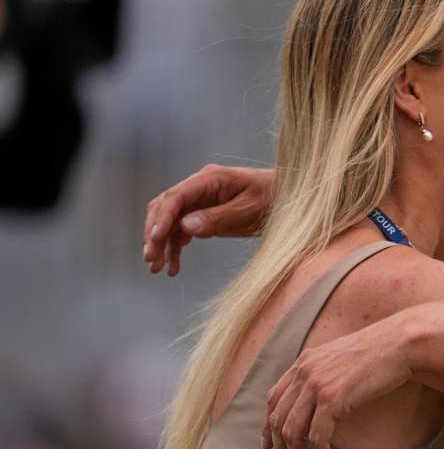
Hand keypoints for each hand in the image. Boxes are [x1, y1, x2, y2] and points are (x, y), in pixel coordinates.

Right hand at [143, 164, 273, 275]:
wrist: (289, 198)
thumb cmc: (273, 198)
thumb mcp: (249, 209)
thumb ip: (219, 217)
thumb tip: (186, 226)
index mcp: (209, 179)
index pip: (176, 196)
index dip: (162, 218)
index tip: (155, 239)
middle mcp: (199, 188)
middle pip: (166, 209)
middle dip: (154, 233)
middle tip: (150, 259)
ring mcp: (200, 201)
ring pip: (170, 222)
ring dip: (161, 244)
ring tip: (157, 269)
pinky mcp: (204, 215)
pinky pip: (182, 231)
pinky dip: (176, 248)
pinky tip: (173, 268)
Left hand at [262, 318, 414, 448]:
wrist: (400, 343)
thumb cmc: (381, 352)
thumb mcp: (342, 359)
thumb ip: (325, 374)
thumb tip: (323, 399)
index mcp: (304, 362)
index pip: (274, 399)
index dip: (268, 426)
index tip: (270, 447)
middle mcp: (303, 373)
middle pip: (278, 420)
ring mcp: (315, 385)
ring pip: (293, 433)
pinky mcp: (331, 399)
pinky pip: (317, 437)